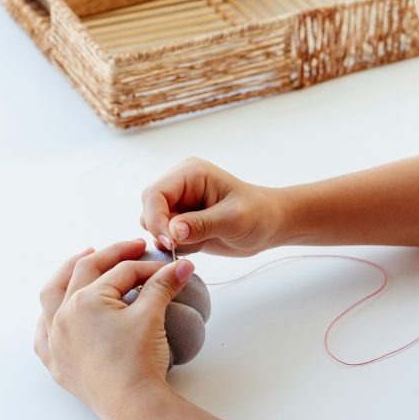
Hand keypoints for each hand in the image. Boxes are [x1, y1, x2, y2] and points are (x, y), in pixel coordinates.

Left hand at [34, 238, 193, 419]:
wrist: (131, 404)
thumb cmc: (139, 360)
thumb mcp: (152, 315)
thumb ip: (164, 285)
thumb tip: (183, 266)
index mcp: (86, 300)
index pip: (122, 272)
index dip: (149, 267)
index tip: (169, 269)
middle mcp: (63, 315)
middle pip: (84, 272)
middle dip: (109, 256)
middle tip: (131, 249)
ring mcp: (55, 339)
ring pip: (52, 296)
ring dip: (66, 274)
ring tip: (81, 259)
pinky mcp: (56, 362)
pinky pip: (43, 333)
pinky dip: (49, 317)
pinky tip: (56, 313)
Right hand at [140, 156, 285, 257]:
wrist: (270, 225)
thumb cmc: (258, 215)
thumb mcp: (234, 220)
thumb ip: (202, 225)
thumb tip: (172, 231)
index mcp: (190, 173)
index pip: (155, 193)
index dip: (156, 219)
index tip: (169, 242)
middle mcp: (179, 185)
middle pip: (148, 208)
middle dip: (162, 230)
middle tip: (185, 246)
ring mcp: (179, 203)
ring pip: (153, 224)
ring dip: (170, 239)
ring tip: (200, 242)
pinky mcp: (181, 220)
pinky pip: (164, 235)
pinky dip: (177, 246)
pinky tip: (200, 244)